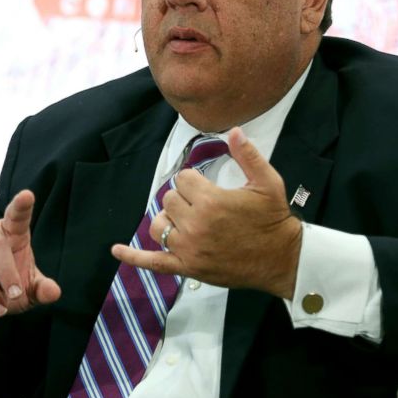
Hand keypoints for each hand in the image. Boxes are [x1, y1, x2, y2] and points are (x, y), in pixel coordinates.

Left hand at [112, 127, 301, 298]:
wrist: (281, 258)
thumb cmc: (274, 219)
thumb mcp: (267, 182)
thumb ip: (247, 155)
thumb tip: (233, 130)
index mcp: (211, 200)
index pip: (183, 179)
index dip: (195, 181)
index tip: (209, 188)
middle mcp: (195, 224)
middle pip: (169, 199)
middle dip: (184, 198)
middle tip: (205, 205)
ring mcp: (188, 248)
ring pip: (158, 224)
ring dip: (168, 219)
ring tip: (185, 220)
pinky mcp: (187, 267)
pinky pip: (153, 262)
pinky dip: (133, 257)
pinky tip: (116, 250)